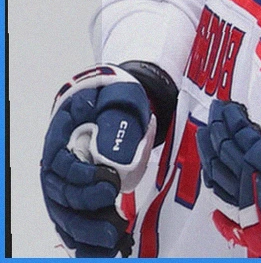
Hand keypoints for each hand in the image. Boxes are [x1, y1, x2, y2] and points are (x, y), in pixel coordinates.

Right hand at [41, 65, 158, 256]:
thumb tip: (103, 142)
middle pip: (61, 195)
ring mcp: (65, 186)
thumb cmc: (114, 100)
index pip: (61, 164)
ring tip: (110, 242)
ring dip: (85, 233)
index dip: (81, 175)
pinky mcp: (77, 201)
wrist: (116, 106)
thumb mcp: (117, 98)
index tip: (109, 180)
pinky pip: (74, 226)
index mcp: (61, 138)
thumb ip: (112, 116)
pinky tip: (103, 252)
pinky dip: (86, 242)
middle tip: (113, 218)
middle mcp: (57, 167)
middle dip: (86, 210)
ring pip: (66, 216)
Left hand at [198, 69, 260, 257]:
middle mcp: (258, 180)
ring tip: (207, 142)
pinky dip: (221, 186)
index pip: (238, 133)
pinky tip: (218, 179)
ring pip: (223, 181)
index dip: (229, 118)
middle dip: (216, 134)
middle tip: (211, 118)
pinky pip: (232, 202)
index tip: (224, 105)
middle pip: (225, 156)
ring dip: (212, 159)